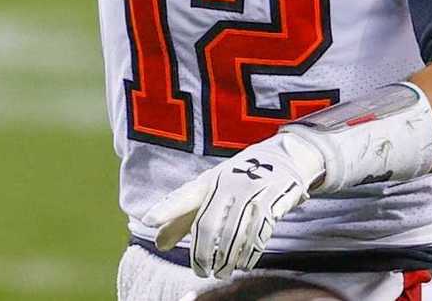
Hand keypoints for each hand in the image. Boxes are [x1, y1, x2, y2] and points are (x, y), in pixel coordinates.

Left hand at [141, 133, 323, 278]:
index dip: (166, 209)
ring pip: (232, 235)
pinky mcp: (272, 202)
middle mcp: (227, 184)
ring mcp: (250, 192)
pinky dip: (248, 254)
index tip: (148, 220)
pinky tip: (243, 264)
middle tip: (201, 271)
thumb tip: (158, 243)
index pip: (184, 197)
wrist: (283, 160)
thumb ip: (183, 217)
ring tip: (221, 272)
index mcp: (209, 181)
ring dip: (226, 260)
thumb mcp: (210, 191)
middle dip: (203, 254)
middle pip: (208, 226)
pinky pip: (257, 235)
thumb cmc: (237, 180)